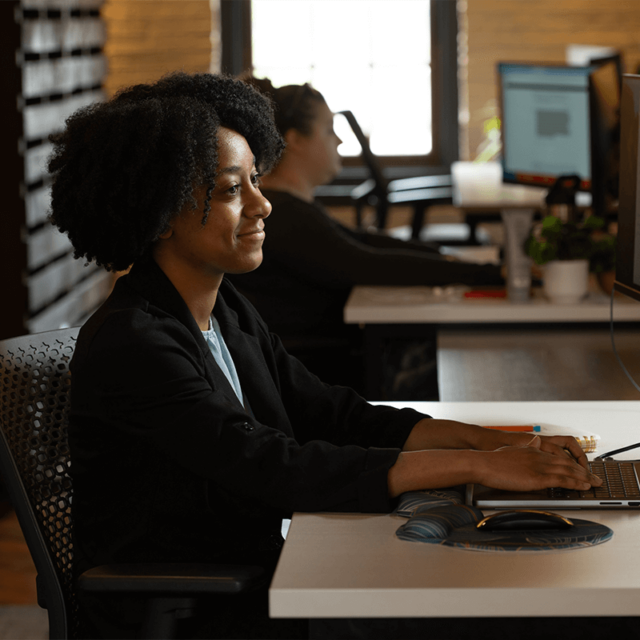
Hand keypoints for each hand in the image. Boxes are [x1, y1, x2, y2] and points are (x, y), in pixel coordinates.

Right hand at [480, 436, 601, 491]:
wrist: (484, 463)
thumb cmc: (493, 459)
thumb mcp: (511, 448)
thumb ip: (525, 446)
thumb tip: (534, 440)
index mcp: (533, 449)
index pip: (558, 455)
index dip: (572, 462)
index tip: (580, 468)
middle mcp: (540, 455)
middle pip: (568, 462)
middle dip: (583, 470)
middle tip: (594, 477)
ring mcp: (540, 466)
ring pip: (569, 471)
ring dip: (584, 477)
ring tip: (594, 483)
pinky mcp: (538, 477)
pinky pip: (563, 480)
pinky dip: (576, 483)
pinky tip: (583, 486)